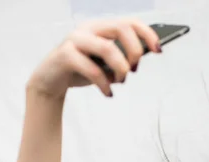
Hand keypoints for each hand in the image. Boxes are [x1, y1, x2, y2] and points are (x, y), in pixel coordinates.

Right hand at [26, 18, 160, 98]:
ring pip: (108, 48)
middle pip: (121, 28)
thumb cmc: (80, 71)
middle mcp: (88, 28)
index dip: (147, 33)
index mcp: (100, 27)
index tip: (159, 49)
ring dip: (121, 68)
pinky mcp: (65, 55)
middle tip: (134, 69)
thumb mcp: (104, 64)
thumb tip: (138, 61)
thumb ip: (120, 59)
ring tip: (120, 81)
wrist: (50, 81)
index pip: (129, 22)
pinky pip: (92, 69)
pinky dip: (104, 84)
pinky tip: (108, 93)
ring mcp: (75, 40)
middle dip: (134, 50)